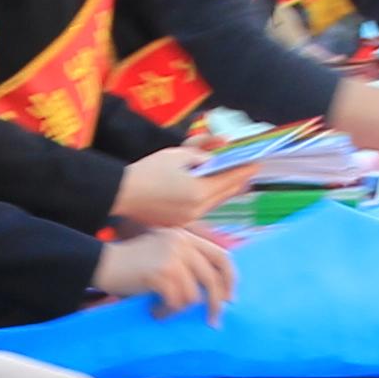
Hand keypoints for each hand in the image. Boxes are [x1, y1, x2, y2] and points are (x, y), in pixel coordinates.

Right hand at [90, 224, 239, 311]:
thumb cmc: (132, 264)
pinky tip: (155, 311)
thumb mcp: (163, 252)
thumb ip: (187, 261)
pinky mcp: (160, 273)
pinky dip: (166, 312)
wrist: (102, 263)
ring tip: (163, 310)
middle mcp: (181, 244)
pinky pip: (176, 302)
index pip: (222, 256)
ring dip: (179, 310)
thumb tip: (215, 290)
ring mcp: (171, 258)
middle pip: (212, 279)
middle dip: (216, 304)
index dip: (230, 280)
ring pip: (193, 296)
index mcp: (185, 237)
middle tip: (213, 322)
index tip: (230, 298)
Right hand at [112, 147, 262, 229]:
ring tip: (237, 182)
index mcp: (199, 191)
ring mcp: (189, 219)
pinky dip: (210, 199)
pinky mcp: (179, 224)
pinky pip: (202, 210)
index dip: (245, 169)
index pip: (230, 179)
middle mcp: (198, 209)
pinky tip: (213, 193)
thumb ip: (202, 154)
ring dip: (226, 191)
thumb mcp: (177, 154)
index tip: (257, 162)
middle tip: (250, 171)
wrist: (121, 193)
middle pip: (225, 193)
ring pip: (215, 203)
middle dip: (239, 181)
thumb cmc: (147, 170)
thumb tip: (219, 153)